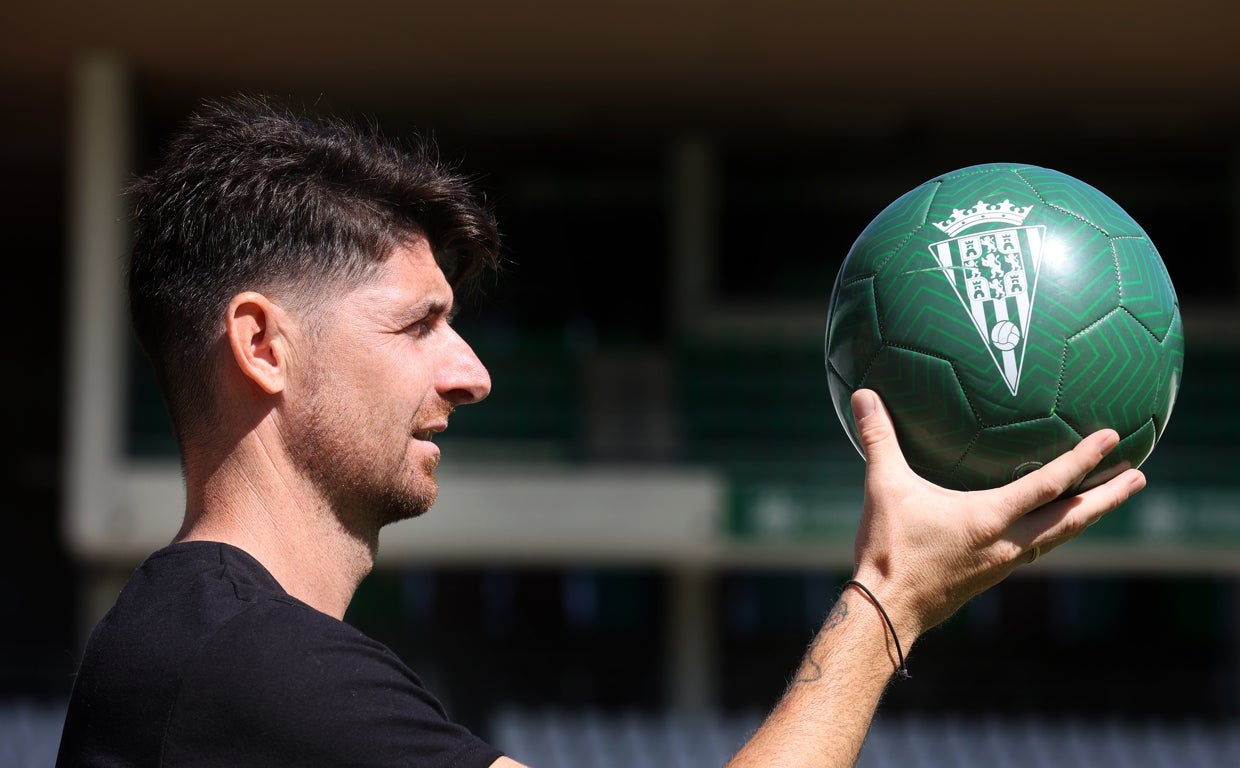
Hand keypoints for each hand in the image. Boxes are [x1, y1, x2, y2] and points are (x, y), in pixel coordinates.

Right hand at [847, 388, 1145, 644]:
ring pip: (1060, 535)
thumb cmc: (889, 549)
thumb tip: (862, 393)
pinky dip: (1057, 529)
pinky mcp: (994, 573)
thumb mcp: (883, 487)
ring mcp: (1006, 561)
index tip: (1112, 438)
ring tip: (1109, 498)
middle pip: (1073, 517)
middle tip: (1140, 476)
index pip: (1050, 484)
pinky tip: (1051, 522)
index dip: (1083, 458)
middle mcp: (1010, 542)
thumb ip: (877, 438)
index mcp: (991, 518)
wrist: (888, 609)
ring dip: (1088, 515)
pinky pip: (1038, 545)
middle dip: (1109, 496)